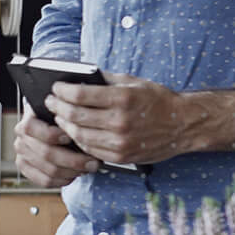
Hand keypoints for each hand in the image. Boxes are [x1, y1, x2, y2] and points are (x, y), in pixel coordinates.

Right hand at [13, 105, 95, 187]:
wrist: (52, 129)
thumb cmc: (62, 122)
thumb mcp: (64, 114)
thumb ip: (69, 118)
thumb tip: (82, 123)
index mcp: (28, 121)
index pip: (31, 128)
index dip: (52, 135)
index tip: (71, 137)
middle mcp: (21, 139)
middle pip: (46, 154)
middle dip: (74, 160)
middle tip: (93, 162)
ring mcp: (22, 156)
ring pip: (49, 170)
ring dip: (73, 172)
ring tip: (87, 168)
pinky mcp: (27, 170)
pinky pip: (45, 181)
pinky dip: (63, 181)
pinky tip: (74, 175)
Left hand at [47, 73, 185, 166]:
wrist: (184, 124)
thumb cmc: (158, 100)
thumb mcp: (133, 82)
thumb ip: (104, 80)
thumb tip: (77, 78)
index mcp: (123, 99)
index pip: (79, 95)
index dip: (61, 91)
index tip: (55, 88)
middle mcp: (121, 121)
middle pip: (75, 116)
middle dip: (57, 108)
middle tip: (50, 102)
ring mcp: (121, 142)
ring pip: (79, 135)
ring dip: (65, 125)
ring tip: (60, 116)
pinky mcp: (122, 156)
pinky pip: (91, 149)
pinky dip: (79, 140)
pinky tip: (75, 132)